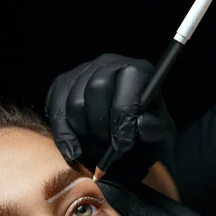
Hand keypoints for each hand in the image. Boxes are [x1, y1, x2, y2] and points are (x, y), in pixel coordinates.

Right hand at [45, 53, 175, 181]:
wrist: (122, 132)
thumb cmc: (142, 129)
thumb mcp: (159, 131)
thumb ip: (155, 128)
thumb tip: (140, 125)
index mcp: (137, 70)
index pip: (126, 85)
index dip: (122, 118)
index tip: (121, 146)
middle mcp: (109, 63)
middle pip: (97, 89)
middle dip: (101, 125)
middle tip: (106, 148)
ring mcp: (83, 71)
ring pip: (74, 102)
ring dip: (83, 133)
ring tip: (94, 150)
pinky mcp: (62, 84)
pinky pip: (56, 109)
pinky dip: (63, 135)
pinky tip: (74, 151)